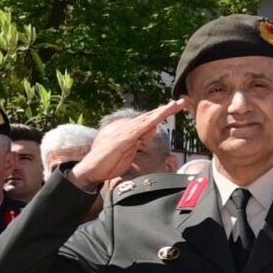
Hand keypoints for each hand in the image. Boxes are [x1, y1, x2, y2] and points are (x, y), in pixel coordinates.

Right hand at [72, 100, 186, 188]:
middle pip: (150, 116)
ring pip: (147, 119)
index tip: (174, 109)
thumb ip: (140, 139)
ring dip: (162, 112)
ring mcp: (125, 131)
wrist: (91, 169)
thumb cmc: (108, 162)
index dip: (161, 114)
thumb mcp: (129, 150)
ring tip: (175, 105)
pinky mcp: (124, 138)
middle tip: (181, 102)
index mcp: (129, 130)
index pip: (148, 120)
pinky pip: (141, 128)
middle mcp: (127, 127)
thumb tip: (152, 129)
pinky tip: (161, 116)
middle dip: (166, 109)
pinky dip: (151, 121)